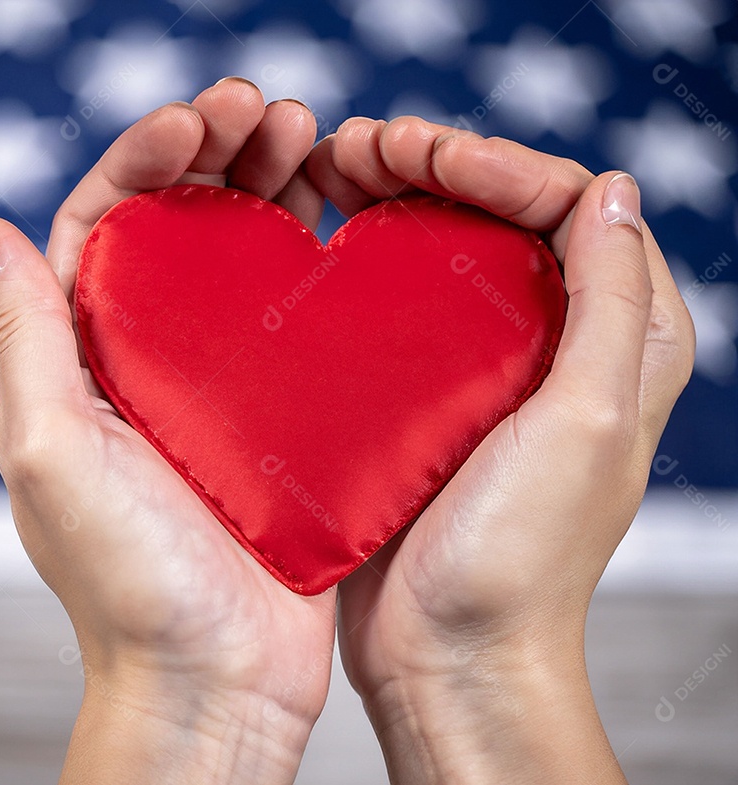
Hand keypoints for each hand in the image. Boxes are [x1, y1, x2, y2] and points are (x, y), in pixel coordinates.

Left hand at [0, 79, 334, 784]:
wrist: (213, 683)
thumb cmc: (127, 583)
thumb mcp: (52, 449)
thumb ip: (25, 336)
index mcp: (82, 361)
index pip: (103, 226)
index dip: (144, 160)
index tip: (197, 118)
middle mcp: (144, 366)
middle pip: (178, 230)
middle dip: (218, 157)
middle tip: (273, 109)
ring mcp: (215, 391)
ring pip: (239, 264)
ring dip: (271, 193)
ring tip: (317, 141)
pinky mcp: (278, 423)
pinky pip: (293, 326)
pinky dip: (315, 267)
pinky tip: (348, 228)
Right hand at [311, 117, 694, 783]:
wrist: (447, 656)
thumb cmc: (517, 559)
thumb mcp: (586, 423)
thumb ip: (612, 304)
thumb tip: (612, 190)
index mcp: (619, 339)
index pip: (567, 204)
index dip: (492, 163)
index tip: (417, 157)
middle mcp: (557, 343)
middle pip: (502, 214)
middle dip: (434, 164)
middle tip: (359, 147)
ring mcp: (485, 368)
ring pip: (447, 248)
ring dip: (394, 197)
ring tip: (330, 171)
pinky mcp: (423, 396)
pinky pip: (400, 301)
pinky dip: (365, 256)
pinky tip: (322, 238)